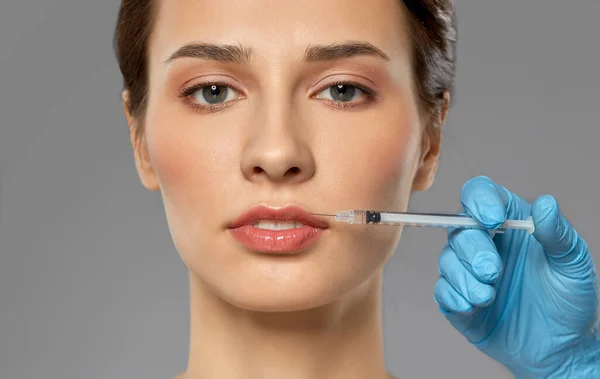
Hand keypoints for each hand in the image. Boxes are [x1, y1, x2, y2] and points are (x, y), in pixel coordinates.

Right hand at [434, 176, 599, 377]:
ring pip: (447, 260)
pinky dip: (454, 297)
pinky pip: (443, 291)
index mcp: (509, 223)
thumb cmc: (569, 301)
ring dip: (464, 277)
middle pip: (458, 228)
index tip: (493, 218)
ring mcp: (469, 272)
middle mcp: (485, 243)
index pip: (480, 194)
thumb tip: (545, 204)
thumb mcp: (572, 265)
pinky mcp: (459, 300)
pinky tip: (474, 306)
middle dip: (473, 250)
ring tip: (489, 297)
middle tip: (494, 271)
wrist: (561, 349)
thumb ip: (558, 234)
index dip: (479, 200)